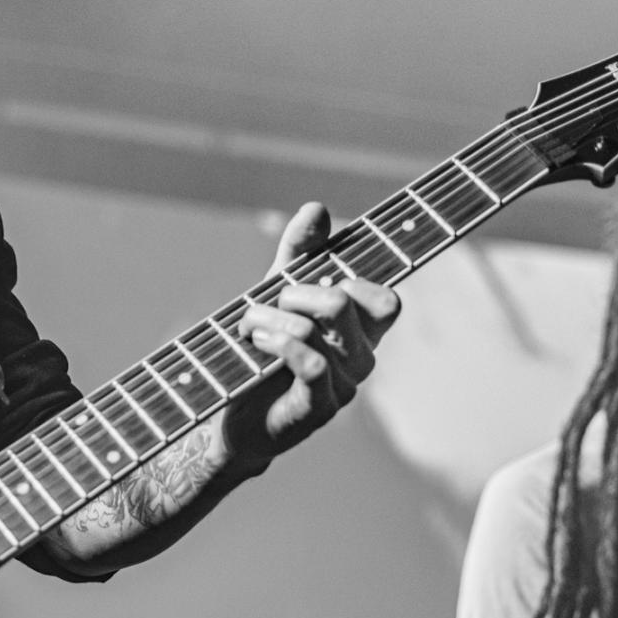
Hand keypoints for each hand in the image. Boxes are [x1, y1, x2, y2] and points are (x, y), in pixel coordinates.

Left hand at [222, 202, 399, 472]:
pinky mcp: (317, 409)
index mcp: (362, 331)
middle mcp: (361, 359)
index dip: (360, 280)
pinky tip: (255, 341)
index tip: (321, 273)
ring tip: (247, 325)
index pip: (386, 301)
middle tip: (269, 302)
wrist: (230, 410)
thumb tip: (317, 207)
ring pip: (315, 328)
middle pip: (344, 302)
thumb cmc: (261, 349)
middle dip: (294, 290)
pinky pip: (310, 363)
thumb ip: (299, 252)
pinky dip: (276, 343)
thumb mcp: (276, 293)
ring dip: (268, 317)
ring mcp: (344, 387)